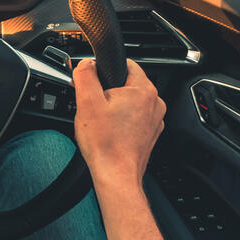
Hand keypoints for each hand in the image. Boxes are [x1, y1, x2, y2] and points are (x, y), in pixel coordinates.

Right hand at [73, 58, 165, 190]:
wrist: (116, 176)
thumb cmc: (105, 144)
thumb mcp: (87, 102)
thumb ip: (85, 75)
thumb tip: (86, 64)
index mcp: (143, 90)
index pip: (125, 63)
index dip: (105, 71)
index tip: (95, 84)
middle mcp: (155, 103)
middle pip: (127, 84)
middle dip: (109, 92)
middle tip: (96, 108)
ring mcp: (155, 120)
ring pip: (130, 102)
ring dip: (116, 108)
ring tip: (103, 123)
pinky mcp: (150, 133)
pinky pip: (134, 119)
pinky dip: (122, 122)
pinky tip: (110, 133)